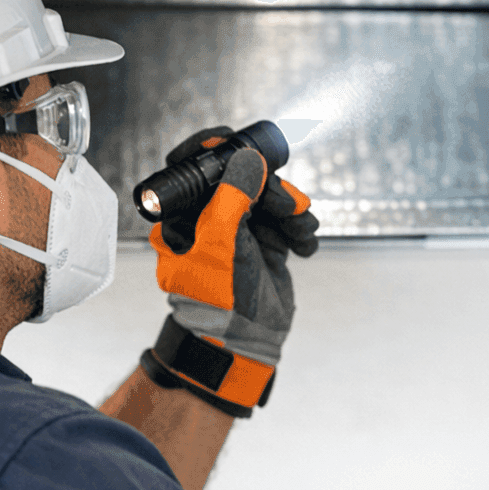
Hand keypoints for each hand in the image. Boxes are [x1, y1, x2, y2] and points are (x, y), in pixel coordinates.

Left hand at [147, 128, 317, 401]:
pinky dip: (299, 228)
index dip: (219, 152)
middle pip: (242, 179)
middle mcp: (209, 221)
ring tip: (301, 231)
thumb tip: (245, 158)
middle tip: (287, 205)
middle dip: (271, 188)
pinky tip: (304, 245)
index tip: (246, 145)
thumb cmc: (218, 300)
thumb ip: (233, 196)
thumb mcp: (222, 243)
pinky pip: (285, 221)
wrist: (244, 344)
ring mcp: (239, 232)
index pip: (195, 170)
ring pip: (268, 198)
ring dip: (290, 209)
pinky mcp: (265, 245)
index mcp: (183, 218)